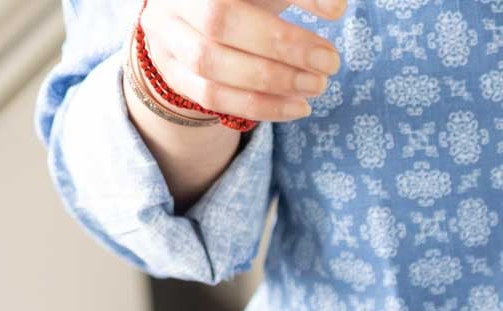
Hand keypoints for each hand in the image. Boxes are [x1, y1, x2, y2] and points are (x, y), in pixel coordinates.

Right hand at [139, 0, 343, 124]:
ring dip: (272, 80)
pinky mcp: (172, 72)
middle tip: (329, 62)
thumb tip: (336, 4)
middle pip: (219, 19)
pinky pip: (212, 96)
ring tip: (317, 85)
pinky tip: (298, 107)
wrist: (198, 25)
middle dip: (281, 45)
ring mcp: (165, 34)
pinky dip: (261, 105)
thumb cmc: (248, 1)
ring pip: (211, 62)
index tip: (338, 10)